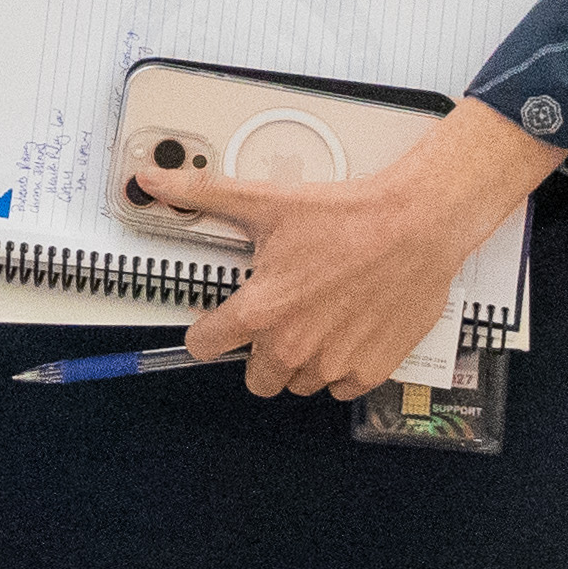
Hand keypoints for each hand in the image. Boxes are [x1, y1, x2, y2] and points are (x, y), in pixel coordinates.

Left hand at [137, 100, 559, 399]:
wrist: (415, 226)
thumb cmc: (346, 217)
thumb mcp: (265, 202)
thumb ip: (201, 195)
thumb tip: (152, 181)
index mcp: (260, 311)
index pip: (205, 346)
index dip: (205, 334)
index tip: (213, 328)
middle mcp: (293, 345)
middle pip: (256, 379)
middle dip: (259, 354)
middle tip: (278, 320)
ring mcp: (334, 363)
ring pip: (299, 383)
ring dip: (301, 361)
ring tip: (316, 320)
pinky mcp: (371, 370)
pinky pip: (342, 388)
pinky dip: (341, 367)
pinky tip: (346, 333)